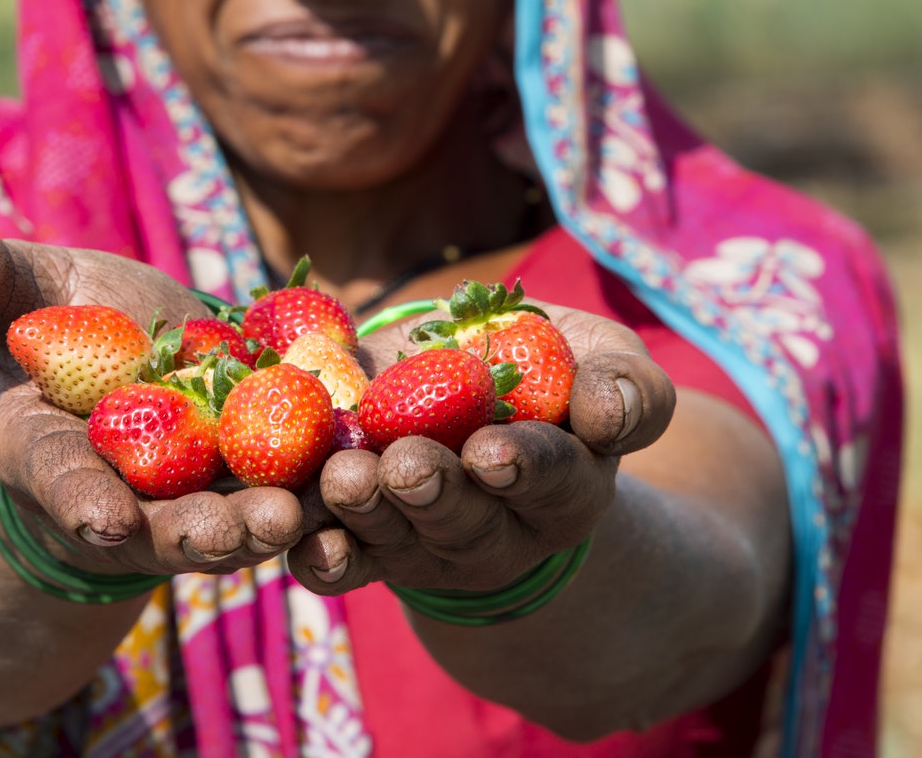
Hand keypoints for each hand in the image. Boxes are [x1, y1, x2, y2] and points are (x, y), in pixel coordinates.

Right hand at [0, 224, 319, 578]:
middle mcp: (128, 494)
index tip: (104, 520)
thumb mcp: (25, 295)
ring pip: (239, 520)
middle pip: (163, 522)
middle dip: (199, 532)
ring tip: (310, 513)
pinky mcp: (269, 484)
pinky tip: (370, 483)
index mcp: (51, 453)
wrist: (143, 364)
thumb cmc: (65, 331)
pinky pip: (305, 497)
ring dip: (274, 524)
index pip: (60, 480)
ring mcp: (202, 497)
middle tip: (239, 530)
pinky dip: (334, 495)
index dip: (81, 499)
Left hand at [284, 303, 674, 596]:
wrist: (466, 393)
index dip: (526, 467)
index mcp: (565, 488)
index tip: (492, 450)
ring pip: (394, 540)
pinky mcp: (367, 543)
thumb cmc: (547, 375)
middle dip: (434, 493)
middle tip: (406, 465)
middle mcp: (496, 530)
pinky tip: (293, 532)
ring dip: (364, 512)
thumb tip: (610, 412)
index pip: (554, 481)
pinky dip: (315, 549)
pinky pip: (339, 560)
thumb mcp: (600, 362)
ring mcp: (425, 543)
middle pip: (465, 522)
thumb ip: (628, 387)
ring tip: (344, 478)